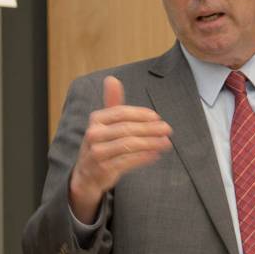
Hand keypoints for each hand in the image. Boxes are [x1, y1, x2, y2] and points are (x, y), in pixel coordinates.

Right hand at [69, 76, 172, 222]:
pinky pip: (128, 161)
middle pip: (127, 128)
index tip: (157, 117)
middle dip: (151, 128)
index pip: (121, 112)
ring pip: (129, 145)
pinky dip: (144, 157)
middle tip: (168, 129)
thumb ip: (112, 102)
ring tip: (166, 143)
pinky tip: (156, 154)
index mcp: (96, 119)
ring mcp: (97, 152)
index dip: (141, 114)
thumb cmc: (101, 144)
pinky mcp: (103, 169)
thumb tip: (112, 79)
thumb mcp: (104, 122)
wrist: (86, 175)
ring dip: (151, 143)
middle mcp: (94, 134)